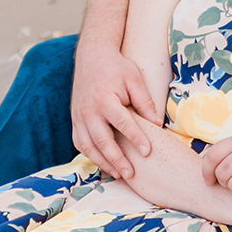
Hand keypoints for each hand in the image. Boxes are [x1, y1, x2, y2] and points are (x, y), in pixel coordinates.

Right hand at [70, 45, 160, 179]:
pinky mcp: (75, 120)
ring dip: (103, 162)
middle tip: (131, 173)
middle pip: (102, 141)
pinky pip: (80, 142)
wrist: (92, 57)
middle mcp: (88, 110)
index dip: (135, 138)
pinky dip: (90, 155)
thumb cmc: (117, 68)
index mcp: (105, 99)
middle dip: (117, 160)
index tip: (147, 151)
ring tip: (119, 174)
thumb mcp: (134, 79)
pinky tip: (103, 163)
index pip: (122, 123)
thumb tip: (156, 124)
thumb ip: (144, 102)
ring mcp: (79, 117)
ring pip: (88, 146)